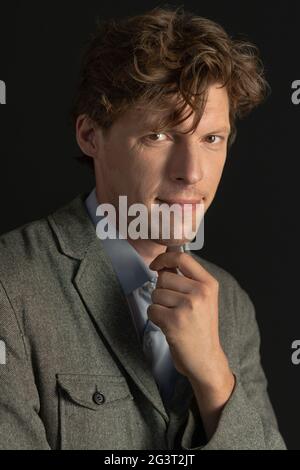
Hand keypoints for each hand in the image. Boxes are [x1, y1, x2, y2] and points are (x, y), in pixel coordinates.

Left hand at [148, 249, 234, 438]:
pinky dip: (155, 318)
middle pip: (164, 277)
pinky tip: (168, 326)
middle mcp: (200, 292)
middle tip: (173, 306)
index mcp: (209, 283)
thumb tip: (162, 263)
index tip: (155, 265)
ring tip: (173, 317)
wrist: (206, 358)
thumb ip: (185, 279)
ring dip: (158, 305)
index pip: (182, 257)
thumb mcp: (203, 298)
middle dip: (162, 290)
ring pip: (156, 293)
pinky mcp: (174, 321)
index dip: (164, 258)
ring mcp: (188, 306)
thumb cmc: (200, 327)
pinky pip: (152, 309)